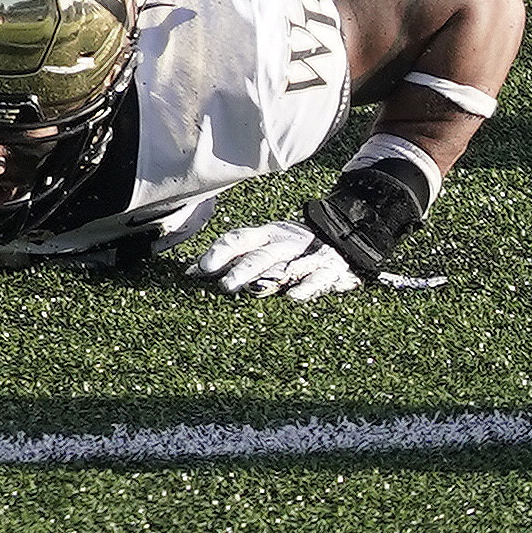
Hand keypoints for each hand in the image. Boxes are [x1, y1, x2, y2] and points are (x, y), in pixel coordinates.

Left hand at [190, 220, 364, 301]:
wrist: (341, 240)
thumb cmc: (291, 248)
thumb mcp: (263, 245)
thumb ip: (231, 257)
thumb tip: (190, 271)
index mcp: (265, 235)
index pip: (239, 239)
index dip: (220, 252)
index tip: (199, 268)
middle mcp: (283, 243)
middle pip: (259, 255)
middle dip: (240, 269)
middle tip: (224, 285)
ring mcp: (306, 256)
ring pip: (283, 267)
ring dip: (266, 278)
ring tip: (249, 290)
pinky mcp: (328, 271)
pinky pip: (317, 280)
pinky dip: (305, 288)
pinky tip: (293, 298)